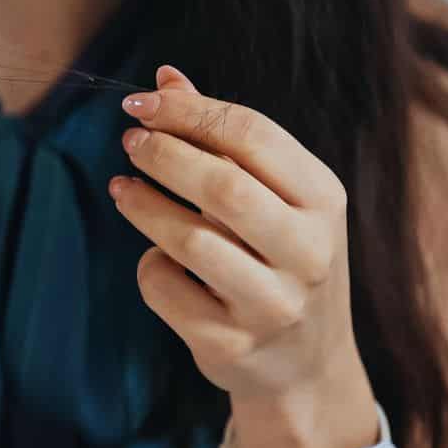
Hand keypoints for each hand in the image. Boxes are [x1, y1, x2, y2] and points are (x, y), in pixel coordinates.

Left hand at [111, 66, 364, 402]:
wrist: (306, 369)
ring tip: (122, 188)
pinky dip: (150, 266)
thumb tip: (165, 78)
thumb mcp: (273, 196)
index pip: (254, 135)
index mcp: (325, 199)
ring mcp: (274, 304)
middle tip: (130, 141)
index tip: (141, 103)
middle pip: (224, 186)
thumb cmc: (280, 258)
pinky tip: (155, 256)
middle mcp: (309, 252)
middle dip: (165, 154)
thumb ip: (223, 139)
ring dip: (144, 206)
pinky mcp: (233, 346)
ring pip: (191, 240)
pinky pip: (168, 290)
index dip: (189, 112)